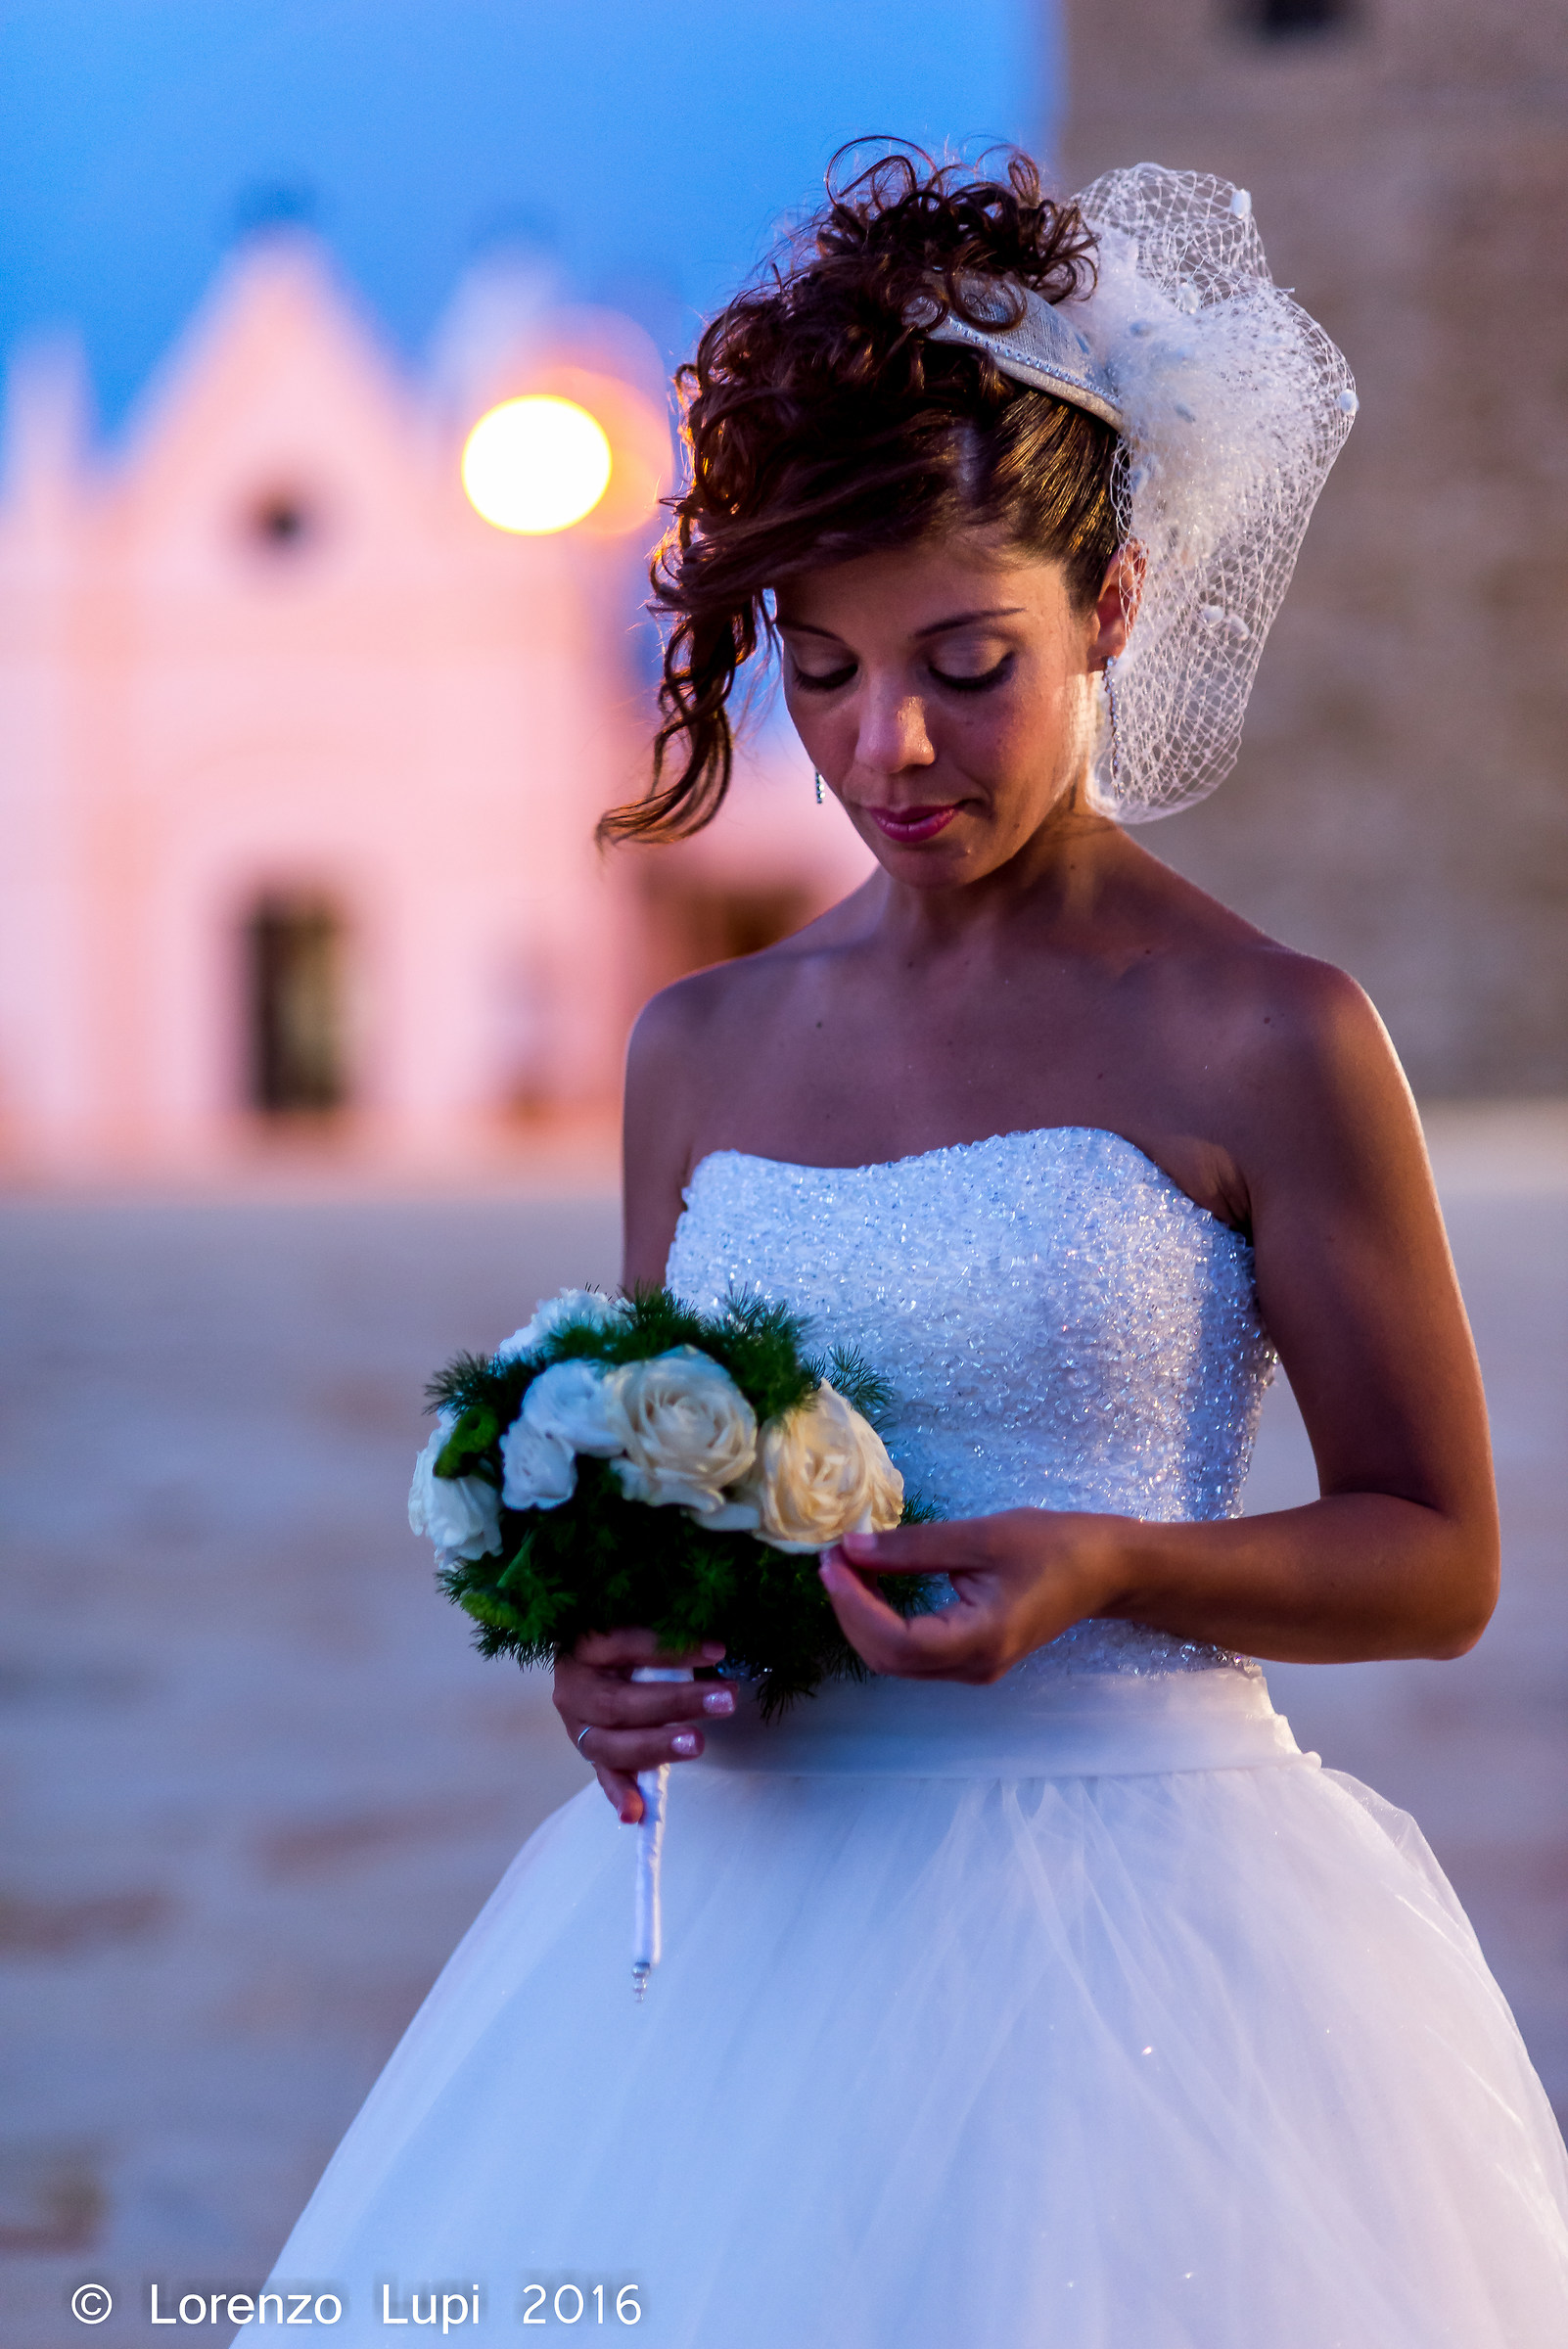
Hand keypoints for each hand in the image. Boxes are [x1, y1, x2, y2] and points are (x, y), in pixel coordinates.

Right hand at [553, 1630, 736, 1822]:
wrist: (589, 1659)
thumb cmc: (624, 1638)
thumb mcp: (640, 1625)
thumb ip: (668, 1635)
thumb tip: (715, 1651)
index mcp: (582, 1646)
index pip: (624, 1644)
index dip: (671, 1650)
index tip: (717, 1651)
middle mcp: (573, 1688)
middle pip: (618, 1702)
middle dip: (674, 1703)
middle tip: (723, 1700)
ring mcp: (577, 1727)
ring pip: (609, 1745)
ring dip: (656, 1746)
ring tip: (697, 1743)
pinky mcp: (591, 1754)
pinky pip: (604, 1777)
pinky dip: (621, 1795)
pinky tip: (637, 1813)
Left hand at [818, 1508, 1124, 1682]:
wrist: (1104, 1569)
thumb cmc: (1052, 1545)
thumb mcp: (981, 1536)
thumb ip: (913, 1547)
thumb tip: (851, 1548)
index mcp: (981, 1639)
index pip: (896, 1641)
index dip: (854, 1605)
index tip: (833, 1560)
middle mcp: (974, 1667)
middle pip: (889, 1658)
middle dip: (850, 1610)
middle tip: (833, 1558)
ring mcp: (974, 1668)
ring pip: (897, 1659)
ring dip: (863, 1616)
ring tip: (847, 1565)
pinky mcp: (973, 1658)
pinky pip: (914, 1651)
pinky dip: (884, 1621)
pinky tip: (874, 1582)